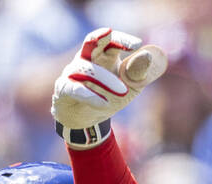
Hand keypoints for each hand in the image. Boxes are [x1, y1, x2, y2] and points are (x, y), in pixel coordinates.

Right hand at [51, 28, 166, 134]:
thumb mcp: (130, 87)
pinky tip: (104, 103)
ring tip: (123, 92)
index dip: (121, 40)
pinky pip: (74, 88)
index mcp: (104, 55)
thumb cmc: (110, 97)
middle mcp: (86, 59)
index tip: (136, 44)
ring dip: (105, 78)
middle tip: (108, 33)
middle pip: (90, 42)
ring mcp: (72, 73)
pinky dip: (89, 95)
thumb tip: (148, 55)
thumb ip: (139, 72)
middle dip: (98, 37)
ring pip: (85, 68)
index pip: (111, 40)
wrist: (86, 121)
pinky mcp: (64, 89)